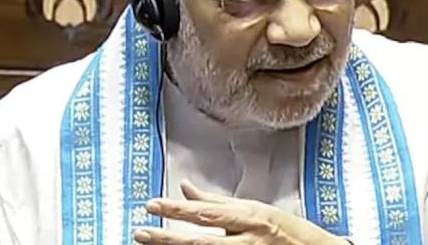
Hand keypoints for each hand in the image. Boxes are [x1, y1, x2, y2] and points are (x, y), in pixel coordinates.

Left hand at [133, 180, 348, 244]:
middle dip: (168, 237)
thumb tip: (184, 188)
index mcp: (250, 216)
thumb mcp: (253, 210)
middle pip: (201, 241)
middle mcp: (249, 239)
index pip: (206, 213)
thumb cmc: (287, 230)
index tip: (151, 205)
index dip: (177, 210)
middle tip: (141, 231)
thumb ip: (216, 202)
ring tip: (149, 242)